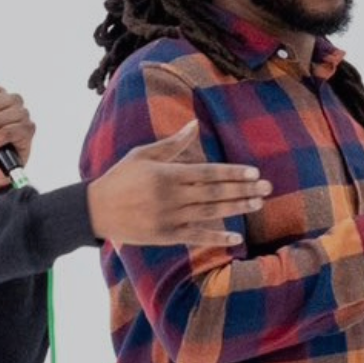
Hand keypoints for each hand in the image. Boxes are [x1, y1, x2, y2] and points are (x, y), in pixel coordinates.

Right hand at [87, 121, 273, 246]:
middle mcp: (171, 198)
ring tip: (258, 203)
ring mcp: (169, 219)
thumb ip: (172, 144)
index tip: (253, 172)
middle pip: (214, 193)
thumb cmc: (120, 177)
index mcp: (167, 175)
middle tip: (267, 187)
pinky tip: (236, 237)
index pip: (207, 173)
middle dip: (243, 190)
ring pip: (210, 213)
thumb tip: (195, 125)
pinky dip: (216, 237)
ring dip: (236, 208)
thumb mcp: (143, 155)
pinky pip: (196, 236)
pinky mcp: (166, 236)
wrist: (96, 210)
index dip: (232, 173)